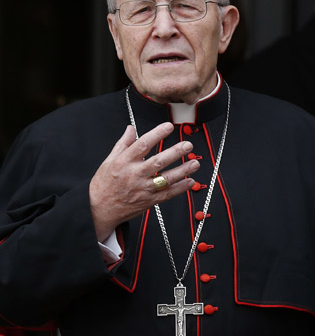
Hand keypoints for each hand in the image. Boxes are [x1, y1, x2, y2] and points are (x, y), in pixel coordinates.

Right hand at [89, 122, 199, 240]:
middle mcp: (134, 175)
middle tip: (188, 145)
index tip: (169, 126)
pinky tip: (190, 181)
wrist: (98, 209)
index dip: (157, 134)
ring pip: (165, 179)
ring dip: (182, 171)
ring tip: (195, 163)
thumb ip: (123, 144)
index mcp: (124, 162)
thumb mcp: (109, 160)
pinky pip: (166, 194)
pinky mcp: (148, 201)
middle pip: (158, 162)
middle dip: (175, 153)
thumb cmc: (103, 184)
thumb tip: (131, 128)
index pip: (142, 144)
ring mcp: (142, 189)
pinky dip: (180, 189)